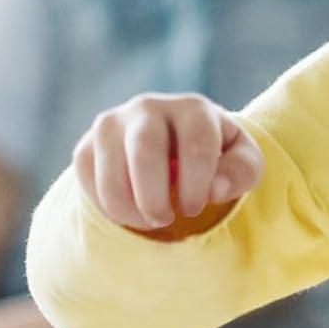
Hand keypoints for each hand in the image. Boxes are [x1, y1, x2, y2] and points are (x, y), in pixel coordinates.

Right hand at [73, 92, 262, 231]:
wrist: (173, 148)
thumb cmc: (214, 158)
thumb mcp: (241, 163)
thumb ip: (242, 172)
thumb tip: (216, 188)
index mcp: (194, 109)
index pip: (196, 144)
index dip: (196, 185)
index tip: (194, 208)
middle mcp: (149, 107)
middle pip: (145, 150)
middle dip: (154, 198)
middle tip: (164, 219)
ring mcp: (113, 123)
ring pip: (109, 167)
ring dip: (127, 207)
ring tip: (147, 220)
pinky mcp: (88, 144)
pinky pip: (86, 176)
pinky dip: (105, 205)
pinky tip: (127, 212)